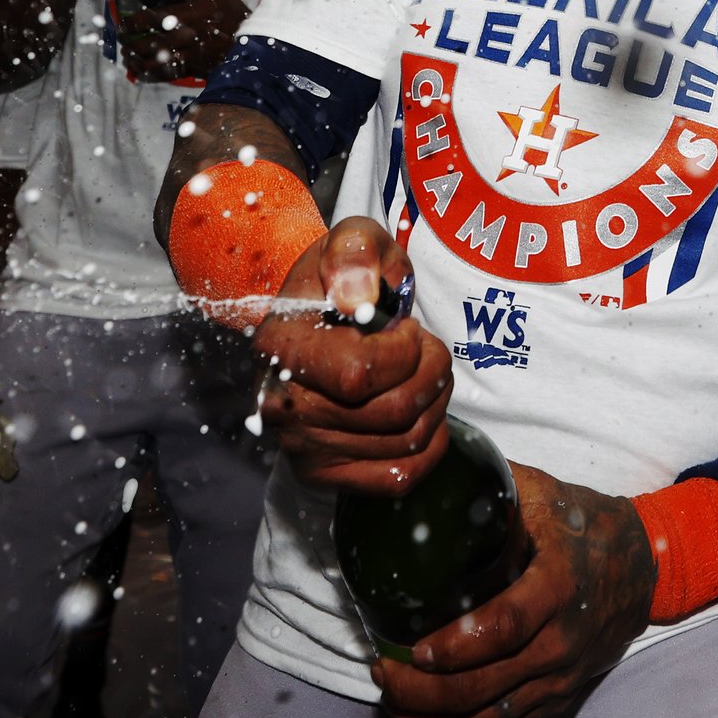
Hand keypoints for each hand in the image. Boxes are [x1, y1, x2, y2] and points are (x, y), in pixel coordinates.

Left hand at [114, 0, 248, 81]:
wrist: (254, 40)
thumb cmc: (229, 11)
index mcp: (194, 11)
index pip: (154, 16)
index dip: (134, 20)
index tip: (122, 20)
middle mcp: (192, 33)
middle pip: (151, 39)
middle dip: (131, 40)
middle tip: (122, 36)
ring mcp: (194, 52)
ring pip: (156, 59)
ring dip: (136, 58)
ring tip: (127, 54)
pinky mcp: (196, 67)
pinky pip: (167, 74)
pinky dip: (149, 74)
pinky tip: (140, 70)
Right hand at [253, 219, 451, 494]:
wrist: (317, 316)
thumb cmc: (342, 279)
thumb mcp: (353, 240)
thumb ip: (355, 251)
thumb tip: (357, 298)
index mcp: (282, 348)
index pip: (359, 374)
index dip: (403, 350)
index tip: (404, 327)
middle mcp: (283, 407)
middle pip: (393, 412)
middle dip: (432, 370)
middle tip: (426, 347)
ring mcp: (303, 447)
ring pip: (405, 443)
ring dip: (435, 402)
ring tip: (424, 372)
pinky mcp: (326, 473)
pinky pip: (399, 477)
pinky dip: (429, 445)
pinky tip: (422, 411)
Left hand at [372, 461, 656, 717]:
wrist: (645, 566)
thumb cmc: (587, 525)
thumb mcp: (544, 493)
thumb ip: (489, 486)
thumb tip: (430, 471)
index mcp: (560, 585)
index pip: (506, 626)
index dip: (457, 644)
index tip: (413, 647)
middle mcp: (563, 641)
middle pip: (486, 685)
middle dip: (424, 690)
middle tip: (383, 671)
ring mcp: (563, 678)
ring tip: (392, 702)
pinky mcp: (561, 700)